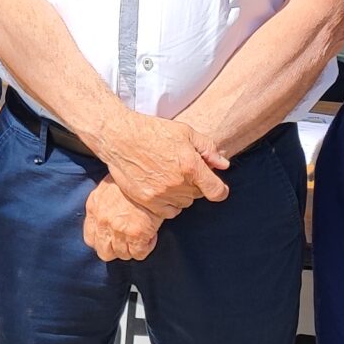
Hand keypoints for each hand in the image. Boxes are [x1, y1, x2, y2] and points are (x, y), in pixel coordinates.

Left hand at [83, 179, 161, 261]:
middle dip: (116, 249)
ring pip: (122, 254)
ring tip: (141, 237)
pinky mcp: (136, 235)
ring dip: (132, 248)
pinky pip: (138, 254)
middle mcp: (102, 222)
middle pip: (104, 252)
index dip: (102, 241)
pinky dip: (146, 248)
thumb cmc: (131, 175)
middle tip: (127, 241)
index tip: (113, 237)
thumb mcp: (108, 186)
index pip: (90, 238)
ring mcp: (118, 230)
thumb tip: (109, 212)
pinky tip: (151, 236)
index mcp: (94, 208)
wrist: (147, 173)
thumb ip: (104, 202)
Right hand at [90, 110, 227, 219]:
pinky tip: (162, 188)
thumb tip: (223, 165)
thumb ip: (208, 149)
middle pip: (198, 195)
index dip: (220, 190)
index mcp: (190, 165)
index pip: (216, 191)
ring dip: (182, 194)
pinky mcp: (147, 200)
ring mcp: (161, 194)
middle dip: (196, 185)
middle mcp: (177, 183)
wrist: (120, 138)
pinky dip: (169, 203)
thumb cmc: (153, 131)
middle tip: (184, 171)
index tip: (218, 188)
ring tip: (170, 177)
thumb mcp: (185, 132)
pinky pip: (168, 212)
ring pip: (184, 203)